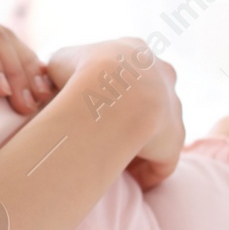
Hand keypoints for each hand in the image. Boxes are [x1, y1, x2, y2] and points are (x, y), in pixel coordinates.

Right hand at [49, 38, 182, 189]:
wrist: (110, 96)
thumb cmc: (79, 74)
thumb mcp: (58, 62)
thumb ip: (62, 71)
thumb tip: (54, 86)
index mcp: (135, 51)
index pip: (125, 70)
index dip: (106, 88)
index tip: (88, 104)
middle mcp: (161, 75)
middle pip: (147, 97)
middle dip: (127, 115)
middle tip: (99, 132)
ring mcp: (172, 107)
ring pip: (157, 129)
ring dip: (137, 144)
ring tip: (109, 158)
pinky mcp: (174, 139)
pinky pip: (162, 161)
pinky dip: (145, 172)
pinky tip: (124, 179)